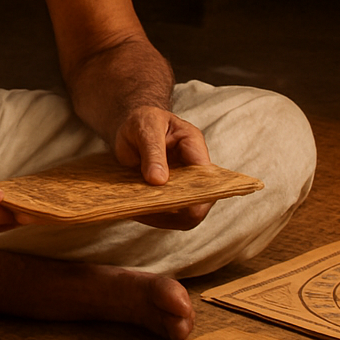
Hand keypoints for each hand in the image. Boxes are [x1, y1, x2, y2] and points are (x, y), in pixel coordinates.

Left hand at [113, 106, 212, 230]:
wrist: (132, 127)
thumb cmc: (142, 121)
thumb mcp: (146, 128)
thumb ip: (153, 152)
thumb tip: (158, 181)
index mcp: (195, 150)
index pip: (208, 181)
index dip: (195, 197)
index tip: (169, 202)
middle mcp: (194, 174)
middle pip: (197, 207)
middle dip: (173, 211)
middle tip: (144, 205)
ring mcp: (183, 188)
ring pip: (181, 217)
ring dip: (158, 216)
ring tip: (135, 207)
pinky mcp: (169, 198)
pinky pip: (165, 217)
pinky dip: (149, 215)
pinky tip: (133, 208)